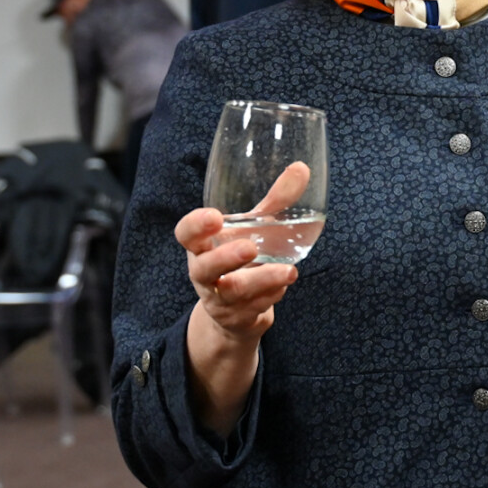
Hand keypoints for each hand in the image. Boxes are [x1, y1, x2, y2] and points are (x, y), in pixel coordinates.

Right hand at [173, 161, 309, 435]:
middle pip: (204, 268)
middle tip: (250, 247)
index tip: (215, 216)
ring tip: (289, 271)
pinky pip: (254, 309)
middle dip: (226, 258)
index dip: (195, 226)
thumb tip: (301, 168)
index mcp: (203, 246)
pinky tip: (285, 285)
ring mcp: (219, 299)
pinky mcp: (237, 318)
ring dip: (262, 280)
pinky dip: (272, 296)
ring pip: (234, 292)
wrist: (237, 312)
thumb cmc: (241, 259)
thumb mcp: (255, 229)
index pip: (185, 234)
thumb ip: (275, 201)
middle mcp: (205, 272)